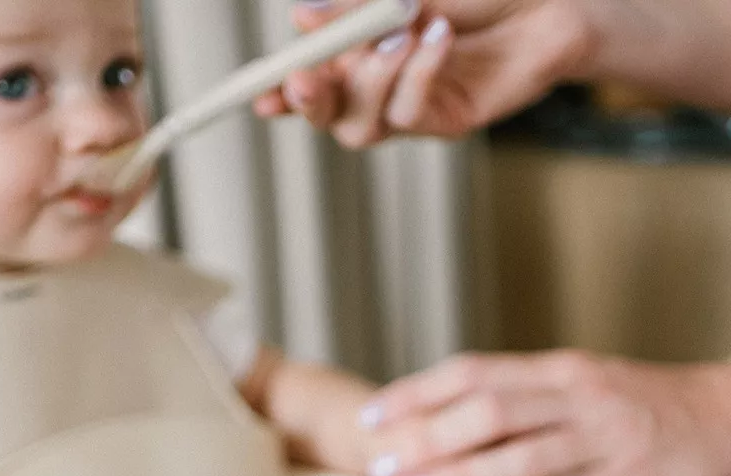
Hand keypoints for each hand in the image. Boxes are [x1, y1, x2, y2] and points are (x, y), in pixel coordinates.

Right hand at [253, 0, 595, 142]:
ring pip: (361, 126)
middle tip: (307, 78)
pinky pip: (410, 112)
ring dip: (369, 81)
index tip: (260, 94)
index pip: (309, 79)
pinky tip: (437, 36)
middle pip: (326, 116)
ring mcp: (408, 107)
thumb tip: (302, 15)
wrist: (551, 1)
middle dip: (309, 101)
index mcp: (359, 49)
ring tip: (399, 34)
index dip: (278, 91)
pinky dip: (417, 73)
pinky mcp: (442, 121)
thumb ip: (357, 5)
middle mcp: (377, 84)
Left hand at [357, 351, 730, 475]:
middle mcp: (575, 395)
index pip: (472, 371)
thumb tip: (435, 416)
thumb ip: (511, 393)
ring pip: (520, 458)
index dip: (416, 392)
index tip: (375, 414)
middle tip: (386, 464)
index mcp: (555, 368)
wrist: (712, 414)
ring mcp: (601, 437)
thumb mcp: (569, 379)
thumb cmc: (626, 399)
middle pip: (489, 412)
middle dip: (429, 439)